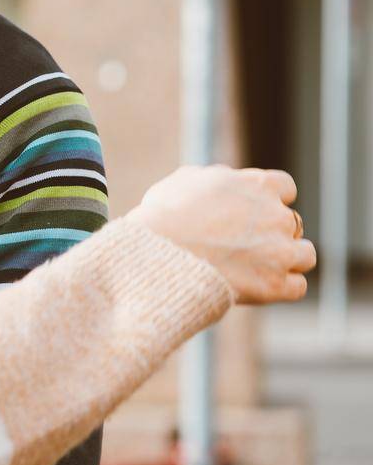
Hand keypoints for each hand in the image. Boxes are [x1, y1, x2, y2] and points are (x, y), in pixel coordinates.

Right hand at [127, 165, 314, 303]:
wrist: (158, 254)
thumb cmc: (163, 216)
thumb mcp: (184, 181)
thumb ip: (213, 178)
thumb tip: (223, 178)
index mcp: (258, 185)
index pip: (285, 188)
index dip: (271, 200)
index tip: (253, 211)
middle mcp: (277, 216)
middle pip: (293, 223)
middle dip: (274, 232)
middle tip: (247, 243)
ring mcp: (280, 251)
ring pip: (305, 255)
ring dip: (288, 259)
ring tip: (260, 267)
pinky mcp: (275, 284)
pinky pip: (297, 287)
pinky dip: (282, 287)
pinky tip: (261, 287)